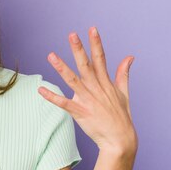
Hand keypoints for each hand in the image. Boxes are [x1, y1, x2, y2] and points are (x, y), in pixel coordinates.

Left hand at [38, 27, 137, 155]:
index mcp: (106, 83)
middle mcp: (96, 89)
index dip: (96, 43)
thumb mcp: (124, 93)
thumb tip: (129, 56)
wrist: (120, 140)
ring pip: (72, 81)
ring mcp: (88, 100)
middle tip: (71, 34)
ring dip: (61, 68)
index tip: (92, 29)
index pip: (101, 58)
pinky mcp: (80, 112)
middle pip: (86, 65)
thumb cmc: (121, 117)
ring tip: (51, 55)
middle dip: (79, 49)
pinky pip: (63, 103)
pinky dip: (52, 97)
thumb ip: (123, 74)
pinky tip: (40, 90)